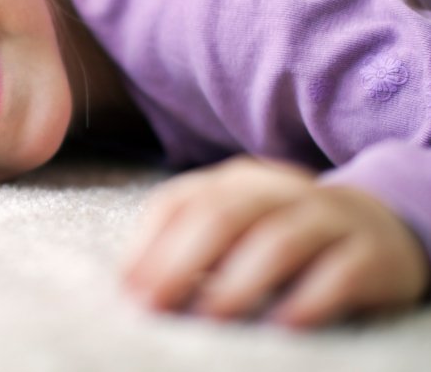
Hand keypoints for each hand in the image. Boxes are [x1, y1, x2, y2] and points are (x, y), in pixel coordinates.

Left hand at [122, 156, 428, 327]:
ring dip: (238, 281)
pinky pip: (338, 273)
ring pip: (277, 240)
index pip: (179, 202)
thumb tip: (135, 287)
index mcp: (235, 180)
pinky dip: (309, 299)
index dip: (147, 245)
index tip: (128, 289)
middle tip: (155, 306)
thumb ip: (189, 245)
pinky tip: (284, 325)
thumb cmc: (284, 233)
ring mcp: (327, 216)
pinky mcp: (369, 251)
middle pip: (221, 216)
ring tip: (210, 318)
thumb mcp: (235, 228)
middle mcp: (277, 189)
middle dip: (179, 263)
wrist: (380, 225)